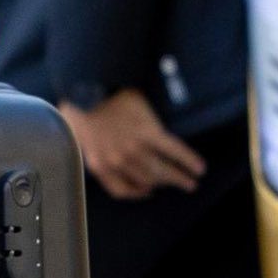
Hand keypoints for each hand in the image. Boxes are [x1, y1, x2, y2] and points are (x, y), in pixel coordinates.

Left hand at [60, 89, 206, 201]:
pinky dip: (188, 160)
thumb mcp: (78, 133)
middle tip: (181, 186)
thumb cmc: (80, 105)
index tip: (148, 191)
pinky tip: (199, 167)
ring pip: (161, 171)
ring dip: (179, 178)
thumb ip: (90, 147)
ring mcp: (134, 147)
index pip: (122, 189)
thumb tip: (95, 146)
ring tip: (191, 181)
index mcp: (99, 163)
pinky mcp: (149, 132)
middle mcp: (118, 161)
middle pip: (147, 181)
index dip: (138, 192)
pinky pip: (173, 150)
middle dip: (165, 184)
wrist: (86, 86)